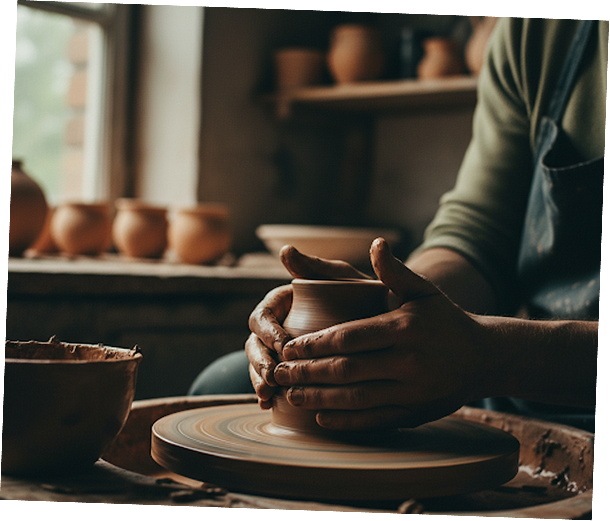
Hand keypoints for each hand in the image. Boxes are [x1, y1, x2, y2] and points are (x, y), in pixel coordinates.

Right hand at [246, 245, 369, 407]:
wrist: (389, 323)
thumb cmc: (364, 295)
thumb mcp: (343, 279)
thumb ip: (316, 266)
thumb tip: (284, 250)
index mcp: (284, 302)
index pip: (262, 316)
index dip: (266, 333)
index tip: (282, 347)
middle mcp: (279, 326)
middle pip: (255, 344)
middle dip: (258, 362)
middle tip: (271, 378)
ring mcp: (285, 350)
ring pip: (260, 365)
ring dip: (259, 381)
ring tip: (268, 396)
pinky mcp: (295, 370)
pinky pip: (275, 383)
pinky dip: (270, 395)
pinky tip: (272, 407)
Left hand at [272, 238, 490, 429]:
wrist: (485, 357)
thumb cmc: (446, 319)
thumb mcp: (424, 290)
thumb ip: (395, 271)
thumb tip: (376, 243)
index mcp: (405, 328)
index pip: (349, 338)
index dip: (315, 344)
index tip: (290, 347)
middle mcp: (409, 362)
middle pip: (347, 370)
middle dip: (307, 373)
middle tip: (279, 372)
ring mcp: (413, 392)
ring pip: (356, 399)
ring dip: (318, 398)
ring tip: (290, 394)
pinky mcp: (416, 414)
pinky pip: (375, 420)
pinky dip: (346, 421)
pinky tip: (321, 417)